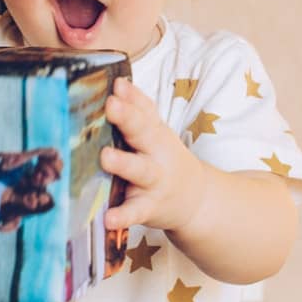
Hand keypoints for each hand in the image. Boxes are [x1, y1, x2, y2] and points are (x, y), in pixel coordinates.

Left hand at [101, 77, 208, 232]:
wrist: (196, 200)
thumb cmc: (163, 159)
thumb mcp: (156, 132)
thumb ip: (139, 108)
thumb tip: (119, 82)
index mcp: (154, 134)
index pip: (144, 111)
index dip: (131, 99)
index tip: (115, 87)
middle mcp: (156, 154)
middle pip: (143, 133)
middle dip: (128, 118)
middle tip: (111, 106)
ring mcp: (154, 182)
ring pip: (140, 170)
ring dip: (123, 163)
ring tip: (105, 157)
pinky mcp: (149, 208)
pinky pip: (135, 211)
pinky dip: (123, 216)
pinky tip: (108, 218)